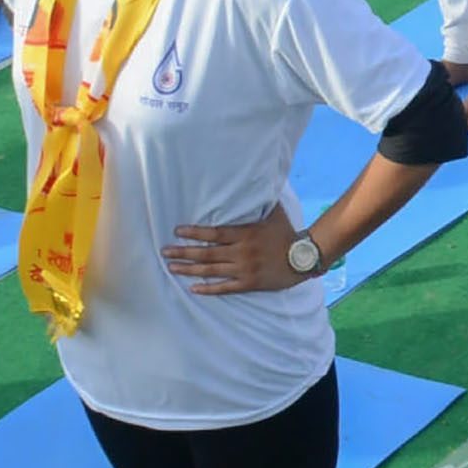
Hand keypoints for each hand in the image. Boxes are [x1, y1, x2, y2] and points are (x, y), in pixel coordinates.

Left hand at [165, 205, 321, 293]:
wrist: (303, 258)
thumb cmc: (286, 233)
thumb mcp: (274, 213)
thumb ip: (259, 200)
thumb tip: (254, 179)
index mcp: (245, 234)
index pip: (213, 233)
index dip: (194, 232)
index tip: (177, 231)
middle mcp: (241, 252)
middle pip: (206, 253)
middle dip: (183, 252)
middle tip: (164, 251)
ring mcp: (244, 269)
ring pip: (211, 270)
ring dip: (189, 269)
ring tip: (172, 268)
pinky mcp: (249, 283)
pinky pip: (224, 288)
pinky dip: (208, 289)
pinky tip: (193, 288)